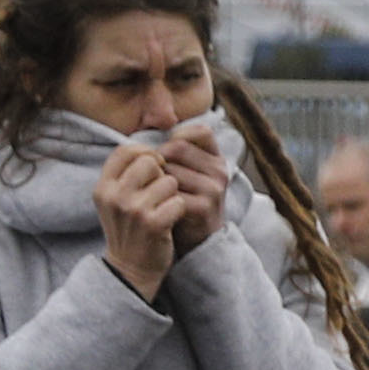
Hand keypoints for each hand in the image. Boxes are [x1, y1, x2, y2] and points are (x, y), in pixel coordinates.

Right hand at [92, 139, 187, 299]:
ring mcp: (132, 210)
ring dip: (172, 194)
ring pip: (168, 180)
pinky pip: (178, 201)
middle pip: (149, 161)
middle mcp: (113, 195)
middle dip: (162, 173)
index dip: (145, 153)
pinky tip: (170, 221)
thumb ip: (126, 174)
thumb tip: (151, 148)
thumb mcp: (116, 199)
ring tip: (163, 209)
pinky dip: (179, 210)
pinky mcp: (153, 224)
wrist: (131, 268)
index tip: (154, 167)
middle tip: (161, 193)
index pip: (125, 150)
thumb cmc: (129, 228)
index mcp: (103, 186)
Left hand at [158, 118, 232, 246]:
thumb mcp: (187, 173)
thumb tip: (149, 128)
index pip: (199, 131)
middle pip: (177, 147)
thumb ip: (177, 152)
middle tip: (153, 177)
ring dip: (155, 181)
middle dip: (159, 160)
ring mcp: (214, 189)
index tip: (166, 153)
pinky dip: (159, 198)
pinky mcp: (204, 207)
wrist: (195, 241)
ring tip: (155, 193)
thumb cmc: (183, 201)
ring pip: (170, 170)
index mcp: (216, 159)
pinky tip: (158, 206)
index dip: (178, 136)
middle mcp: (220, 171)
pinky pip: (171, 193)